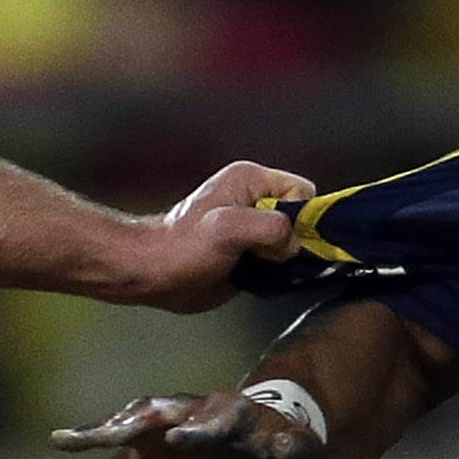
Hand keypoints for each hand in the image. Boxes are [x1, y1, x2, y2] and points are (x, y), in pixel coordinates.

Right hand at [50, 386, 325, 458]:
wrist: (262, 453)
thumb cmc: (282, 449)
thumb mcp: (294, 450)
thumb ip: (291, 449)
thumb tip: (288, 446)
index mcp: (226, 413)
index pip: (209, 419)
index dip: (195, 429)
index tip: (179, 438)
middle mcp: (186, 416)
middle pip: (150, 413)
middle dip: (123, 420)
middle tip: (98, 430)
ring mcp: (162, 435)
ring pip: (123, 436)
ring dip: (93, 439)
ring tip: (61, 442)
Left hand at [125, 160, 319, 312]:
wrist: (156, 274)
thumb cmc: (183, 247)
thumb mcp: (228, 229)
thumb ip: (270, 227)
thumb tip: (294, 243)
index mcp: (252, 180)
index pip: (302, 191)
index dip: (300, 217)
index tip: (282, 240)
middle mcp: (256, 200)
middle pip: (301, 217)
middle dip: (295, 240)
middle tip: (269, 257)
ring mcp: (254, 227)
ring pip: (293, 240)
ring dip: (286, 259)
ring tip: (260, 267)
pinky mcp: (251, 252)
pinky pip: (280, 259)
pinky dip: (278, 271)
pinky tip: (260, 277)